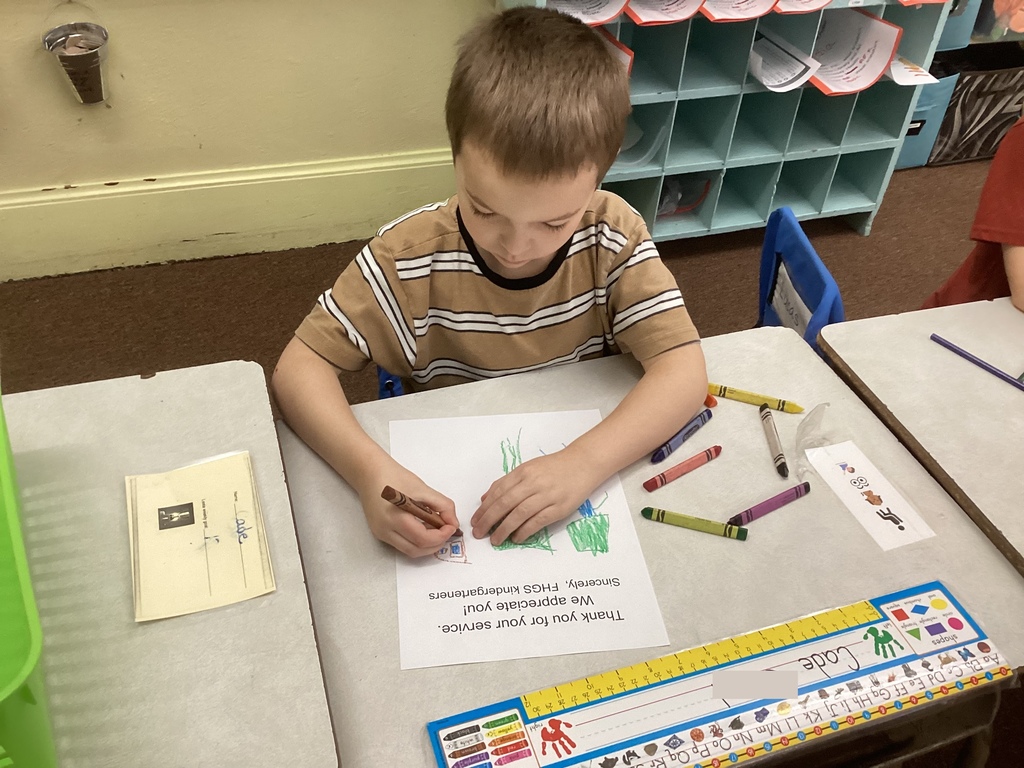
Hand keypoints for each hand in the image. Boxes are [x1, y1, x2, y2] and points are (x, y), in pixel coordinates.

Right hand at [358, 468, 458, 557]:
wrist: (370, 473)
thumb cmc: (395, 477)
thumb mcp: (423, 488)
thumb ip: (442, 506)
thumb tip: (453, 523)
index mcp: (396, 517)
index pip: (423, 539)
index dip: (441, 536)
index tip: (451, 526)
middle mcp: (385, 530)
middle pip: (416, 550)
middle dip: (436, 544)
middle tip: (446, 531)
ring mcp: (381, 533)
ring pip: (409, 551)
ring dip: (426, 545)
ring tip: (436, 530)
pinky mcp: (380, 533)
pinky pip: (402, 544)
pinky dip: (416, 541)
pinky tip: (423, 527)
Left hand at [471, 448, 599, 545]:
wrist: (583, 464)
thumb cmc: (554, 467)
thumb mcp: (528, 468)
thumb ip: (507, 482)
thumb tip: (485, 498)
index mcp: (523, 472)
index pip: (498, 491)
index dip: (485, 508)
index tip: (475, 520)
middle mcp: (533, 482)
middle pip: (505, 503)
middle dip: (489, 520)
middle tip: (479, 533)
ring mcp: (547, 495)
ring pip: (519, 514)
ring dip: (504, 529)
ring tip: (495, 540)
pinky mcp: (559, 508)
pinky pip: (538, 521)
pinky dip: (525, 531)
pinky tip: (516, 538)